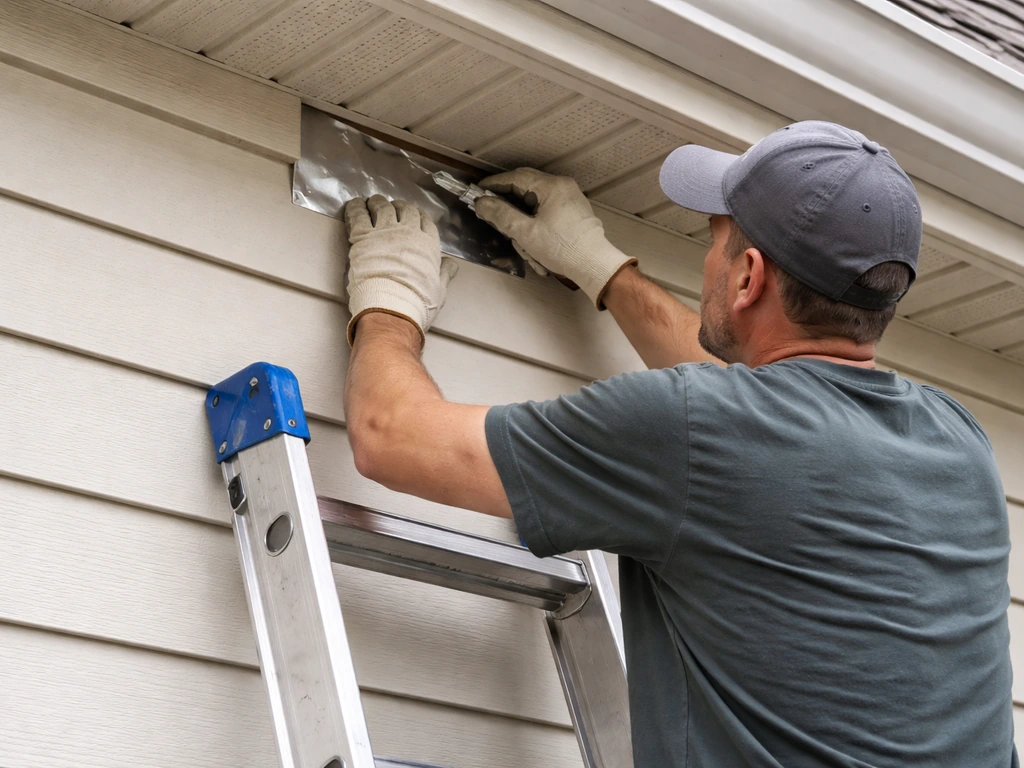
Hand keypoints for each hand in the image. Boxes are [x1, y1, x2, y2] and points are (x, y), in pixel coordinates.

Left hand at [344, 195, 458, 345]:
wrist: (391, 306)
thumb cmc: (416, 302)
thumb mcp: (439, 290)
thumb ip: (445, 274)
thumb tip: (452, 265)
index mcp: (428, 245)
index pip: (425, 222)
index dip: (419, 216)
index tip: (415, 216)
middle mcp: (408, 233)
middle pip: (405, 210)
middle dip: (400, 206)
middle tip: (394, 207)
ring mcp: (385, 232)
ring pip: (383, 208)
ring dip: (379, 203)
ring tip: (374, 202)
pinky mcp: (363, 236)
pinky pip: (358, 215)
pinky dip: (356, 207)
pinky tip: (356, 204)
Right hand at [475, 168, 635, 308]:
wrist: (595, 266)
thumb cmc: (562, 248)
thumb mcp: (525, 233)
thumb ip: (500, 215)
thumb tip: (481, 203)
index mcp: (552, 186)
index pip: (516, 177)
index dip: (494, 185)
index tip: (478, 192)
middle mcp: (563, 187)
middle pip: (525, 191)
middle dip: (510, 211)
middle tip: (495, 222)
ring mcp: (570, 200)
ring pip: (536, 208)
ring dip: (525, 229)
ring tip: (527, 251)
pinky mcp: (573, 214)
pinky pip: (547, 216)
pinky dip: (538, 232)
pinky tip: (537, 253)